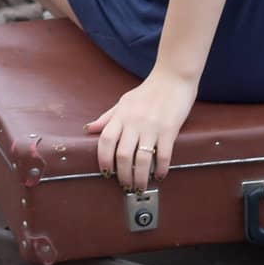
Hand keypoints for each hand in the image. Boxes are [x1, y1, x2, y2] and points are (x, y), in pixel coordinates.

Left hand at [84, 68, 198, 190]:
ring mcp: (152, 127)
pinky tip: (159, 175)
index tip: (106, 173)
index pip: (106, 140)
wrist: (174, 77)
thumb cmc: (148, 90)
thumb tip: (90, 129)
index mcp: (122, 115)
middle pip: (123, 155)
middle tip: (125, 185)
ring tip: (140, 187)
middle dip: (123, 175)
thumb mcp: (124, 101)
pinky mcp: (169, 130)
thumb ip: (107, 117)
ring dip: (140, 178)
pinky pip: (163, 155)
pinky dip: (160, 169)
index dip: (103, 160)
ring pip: (141, 159)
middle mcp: (134, 122)